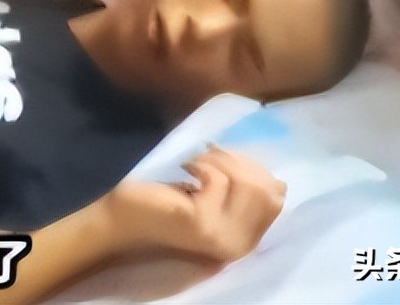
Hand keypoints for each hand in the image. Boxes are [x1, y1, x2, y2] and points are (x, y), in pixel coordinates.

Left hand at [102, 147, 284, 263]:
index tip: (228, 158)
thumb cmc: (168, 202)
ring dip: (222, 160)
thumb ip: (242, 190)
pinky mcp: (202, 223)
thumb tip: (269, 171)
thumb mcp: (214, 198)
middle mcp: (240, 245)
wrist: (123, 220)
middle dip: (240, 162)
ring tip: (199, 160)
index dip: (255, 168)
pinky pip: (219, 180)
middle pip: (267, 190)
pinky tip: (185, 168)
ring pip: (248, 183)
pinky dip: (203, 164)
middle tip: (211, 155)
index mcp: (247, 239)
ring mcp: (222, 237)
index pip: (276, 197)